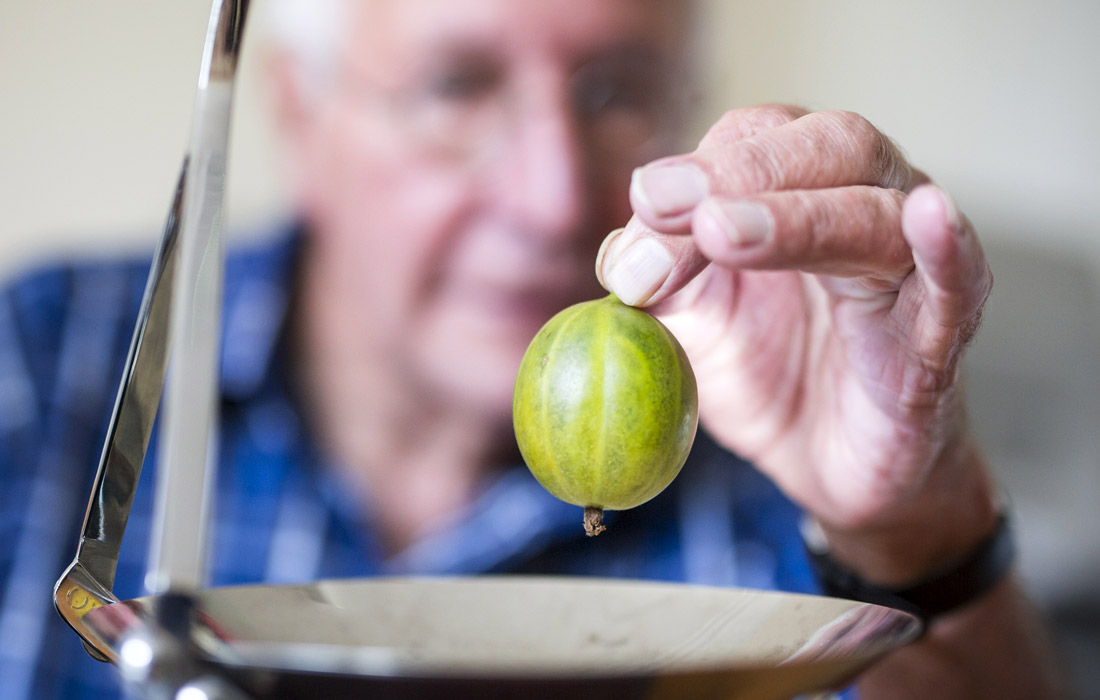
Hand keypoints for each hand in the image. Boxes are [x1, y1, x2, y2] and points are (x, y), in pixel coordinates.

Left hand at [597, 105, 998, 582]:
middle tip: (670, 203)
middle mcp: (867, 203)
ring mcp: (910, 268)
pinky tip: (928, 217)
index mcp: (799, 188)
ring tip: (722, 231)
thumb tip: (623, 257)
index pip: (755, 141)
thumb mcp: (692, 323)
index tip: (644, 203)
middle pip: (827, 148)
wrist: (826, 463)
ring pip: (874, 215)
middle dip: (743, 171)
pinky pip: (956, 288)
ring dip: (797, 217)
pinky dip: (944, 252)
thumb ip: (661, 280)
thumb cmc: (766, 372)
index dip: (699, 168)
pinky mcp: (939, 339)